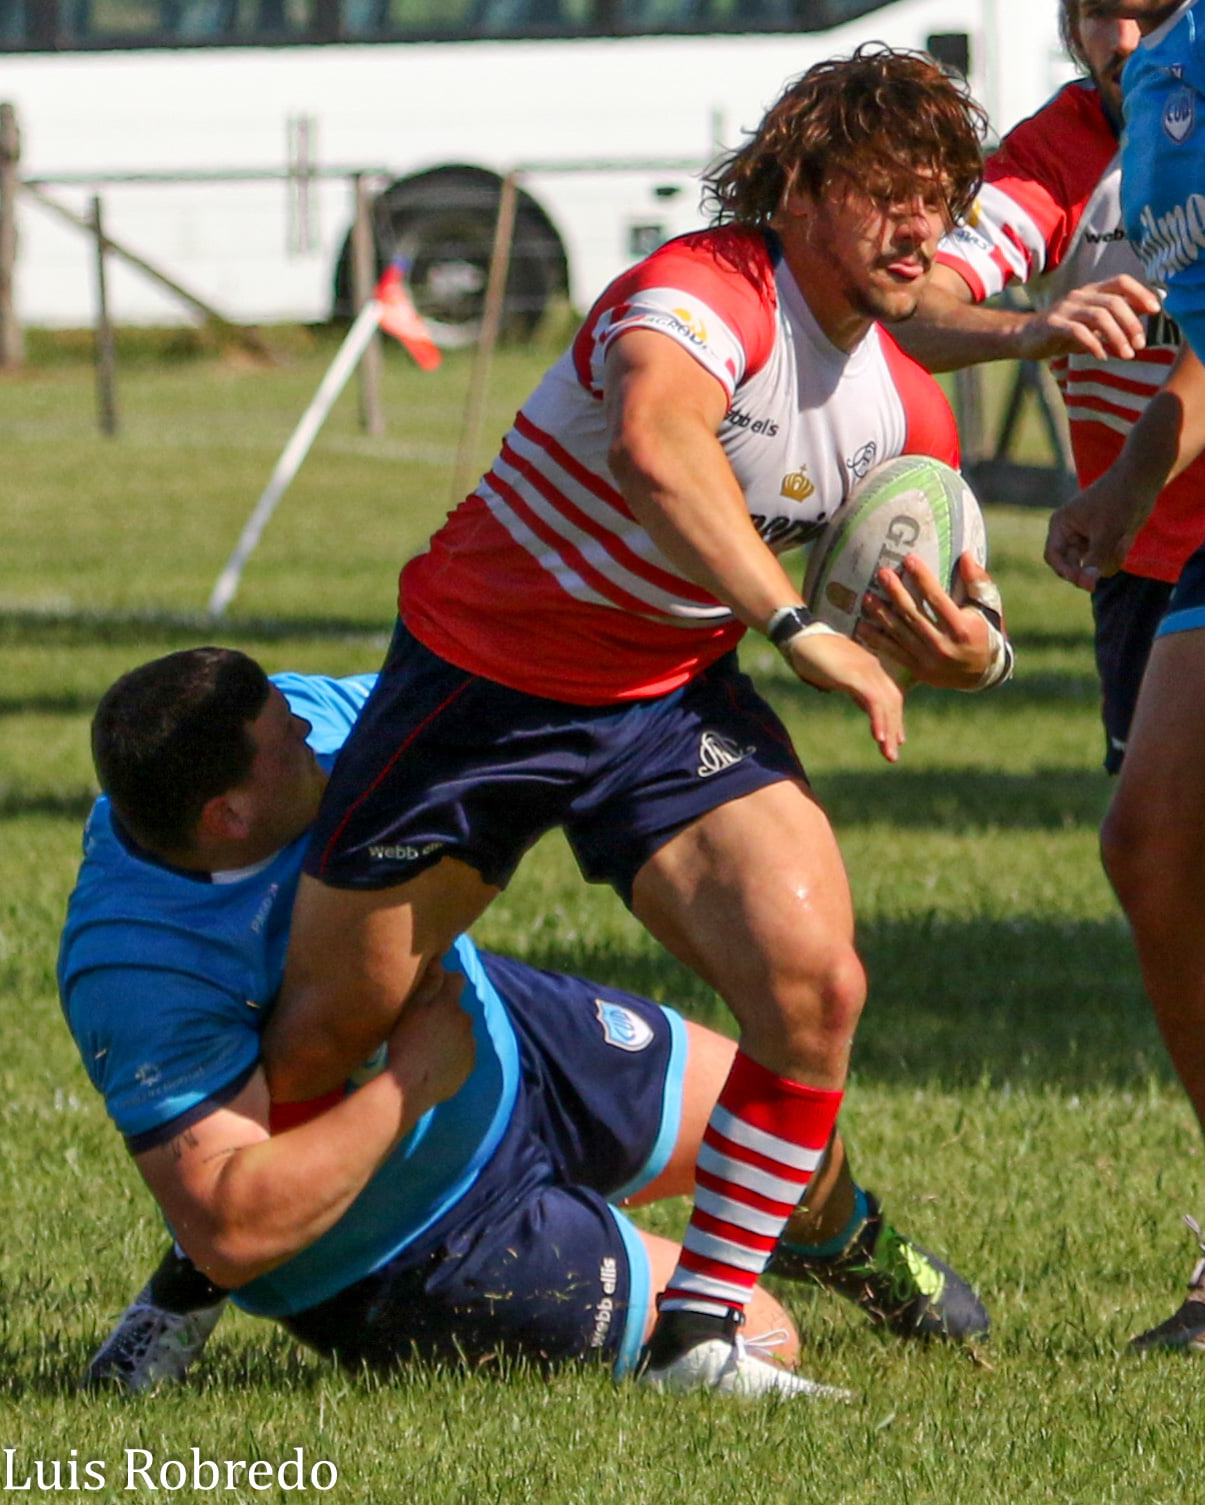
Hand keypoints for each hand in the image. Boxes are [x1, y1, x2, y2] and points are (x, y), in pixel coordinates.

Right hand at [386, 961, 475, 1112]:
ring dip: (450, 1034)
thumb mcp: (410, 1009)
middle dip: (446, 1012)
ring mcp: (470, 1044)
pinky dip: (453, 1054)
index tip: (434, 988)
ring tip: (428, 1047)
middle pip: (458, 1009)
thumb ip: (428, 983)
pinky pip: (463, 1053)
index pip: (456, 979)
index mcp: (449, 1004)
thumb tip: (439, 960)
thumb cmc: (405, 1043)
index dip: (446, 980)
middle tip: (424, 1024)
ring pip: (461, 1032)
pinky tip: (435, 1063)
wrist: (410, 1086)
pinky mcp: (469, 1065)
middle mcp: (465, 1021)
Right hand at [783, 629, 904, 761]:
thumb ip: (853, 689)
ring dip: (888, 730)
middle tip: (893, 755)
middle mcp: (874, 669)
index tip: (896, 739)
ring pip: (887, 704)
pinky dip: (878, 720)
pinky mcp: (855, 675)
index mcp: (871, 669)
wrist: (800, 636)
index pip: (890, 696)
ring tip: (888, 753)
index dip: (894, 719)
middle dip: (894, 730)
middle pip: (893, 702)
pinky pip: (873, 700)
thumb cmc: (814, 655)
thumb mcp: (839, 676)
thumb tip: (863, 705)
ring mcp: (866, 670)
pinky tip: (878, 737)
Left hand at [855, 553, 995, 690]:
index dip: (922, 579)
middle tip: (881, 574)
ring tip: (866, 597)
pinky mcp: (918, 670)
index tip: (909, 560)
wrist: (983, 673)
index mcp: (961, 629)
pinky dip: (877, 640)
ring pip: (900, 634)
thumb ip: (978, 582)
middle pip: (914, 615)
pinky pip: (894, 653)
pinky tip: (861, 627)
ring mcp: (929, 660)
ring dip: (881, 615)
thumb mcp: (989, 607)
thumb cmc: (985, 631)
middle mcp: (943, 646)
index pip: (937, 599)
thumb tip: (965, 555)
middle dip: (896, 593)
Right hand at [1017, 276, 1160, 362]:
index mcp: (1091, 291)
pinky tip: (1102, 357)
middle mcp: (1080, 295)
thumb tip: (1146, 315)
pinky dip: (1094, 344)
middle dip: (1131, 323)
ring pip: (1099, 316)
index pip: (1121, 281)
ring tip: (1126, 355)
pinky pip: (1078, 332)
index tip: (1156, 310)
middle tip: (1141, 344)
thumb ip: (1115, 319)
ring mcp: (1065, 308)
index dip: (1141, 293)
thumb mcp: (1091, 324)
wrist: (1023, 338)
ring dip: (1117, 337)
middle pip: (1114, 301)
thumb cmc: (1061, 332)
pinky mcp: (1053, 324)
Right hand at [1044, 470, 1153, 589]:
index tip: (1084, 581)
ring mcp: (1086, 540)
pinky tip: (1127, 538)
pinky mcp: (1102, 543)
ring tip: (1124, 540)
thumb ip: (1095, 560)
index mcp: (1061, 525)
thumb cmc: (1119, 499)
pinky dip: (1117, 555)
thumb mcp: (1107, 532)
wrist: (1142, 481)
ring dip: (1109, 559)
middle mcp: (1069, 534)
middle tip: (1108, 564)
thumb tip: (1086, 585)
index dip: (1066, 571)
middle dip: (1093, 565)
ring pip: (1091, 567)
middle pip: (1071, 566)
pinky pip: (1105, 562)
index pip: (1053, 557)